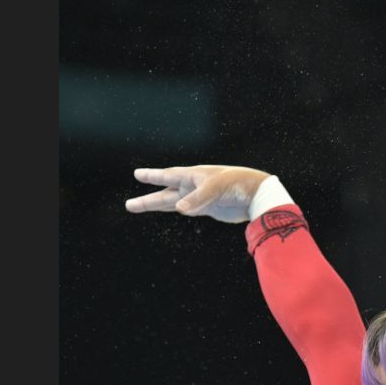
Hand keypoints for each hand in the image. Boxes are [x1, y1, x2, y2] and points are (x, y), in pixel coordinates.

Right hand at [125, 165, 272, 223]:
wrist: (256, 195)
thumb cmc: (237, 185)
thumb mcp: (215, 189)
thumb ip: (196, 199)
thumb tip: (178, 209)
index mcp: (193, 176)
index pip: (168, 175)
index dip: (152, 176)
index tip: (137, 174)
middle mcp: (193, 186)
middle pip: (165, 194)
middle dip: (148, 200)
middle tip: (129, 205)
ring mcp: (199, 198)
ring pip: (173, 202)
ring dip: (157, 206)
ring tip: (138, 207)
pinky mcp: (208, 208)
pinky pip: (188, 209)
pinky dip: (178, 210)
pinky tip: (173, 209)